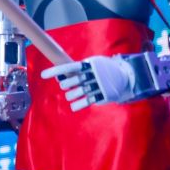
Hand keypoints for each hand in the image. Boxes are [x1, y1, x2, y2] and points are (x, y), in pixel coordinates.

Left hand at [41, 52, 157, 109]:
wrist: (127, 76)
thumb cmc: (104, 69)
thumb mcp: (92, 64)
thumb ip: (77, 69)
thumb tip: (59, 75)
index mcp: (89, 65)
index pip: (69, 67)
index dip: (55, 71)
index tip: (43, 75)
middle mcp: (94, 75)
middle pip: (71, 82)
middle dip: (67, 85)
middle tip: (67, 86)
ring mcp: (99, 85)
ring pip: (76, 93)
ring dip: (71, 95)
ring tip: (71, 95)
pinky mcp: (104, 95)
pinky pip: (86, 101)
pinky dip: (77, 104)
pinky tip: (74, 106)